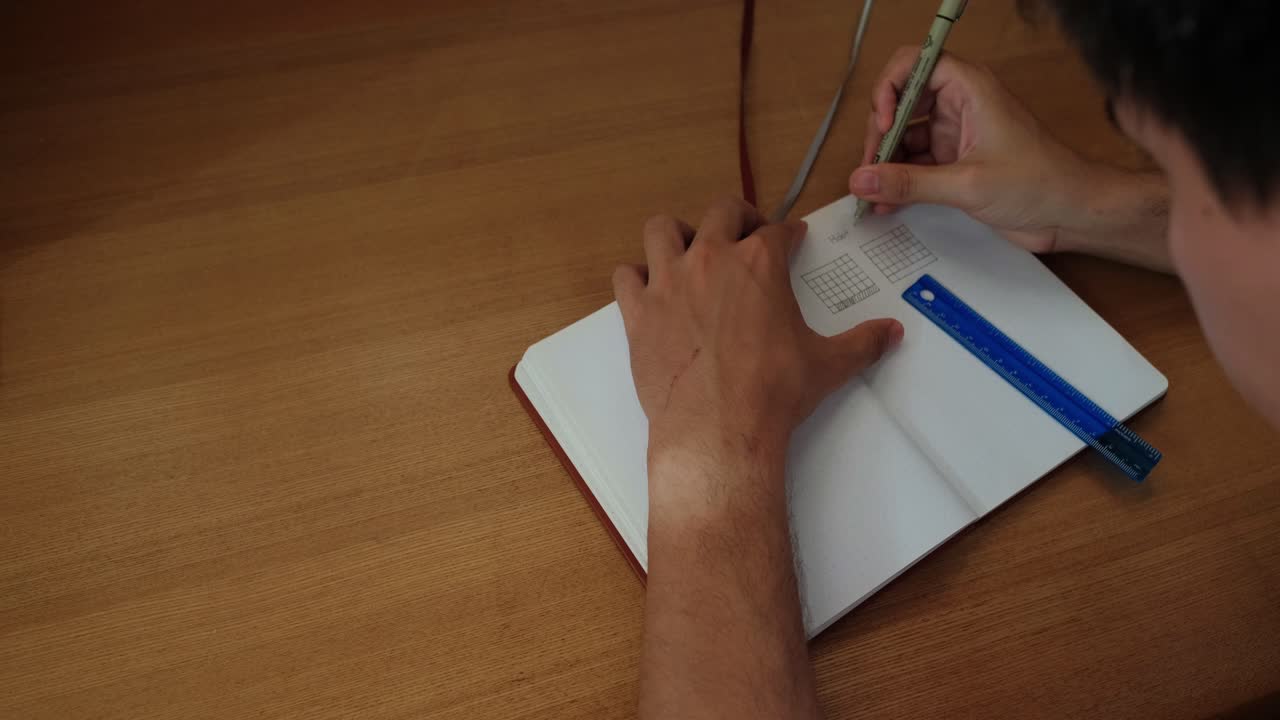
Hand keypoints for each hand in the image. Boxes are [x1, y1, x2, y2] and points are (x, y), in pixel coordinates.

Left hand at [612, 197, 902, 509]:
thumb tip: (893, 333)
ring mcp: (669, 283)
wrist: (718, 427)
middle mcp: (711, 260)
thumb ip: (863, 342)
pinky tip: (648, 290)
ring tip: (689, 251)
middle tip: (745, 234)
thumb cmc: (774, 392)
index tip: (791, 238)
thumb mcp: (829, 364)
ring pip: (662, 230)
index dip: (787, 233)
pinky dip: (635, 277)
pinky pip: (625, 276)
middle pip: (721, 212)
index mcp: (760, 264)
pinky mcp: (638, 312)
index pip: (776, 231)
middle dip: (737, 217)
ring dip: (676, 234)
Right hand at [850, 48, 1107, 252]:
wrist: (1071, 213)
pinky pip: (915, 164)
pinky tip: (886, 202)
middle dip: (880, 134)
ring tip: (872, 192)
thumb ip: (909, 183)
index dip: (891, 89)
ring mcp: (956, 134)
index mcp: (970, 89)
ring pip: (905, 137)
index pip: (915, 64)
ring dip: (885, 162)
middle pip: (902, 103)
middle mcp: (960, 105)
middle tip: (871, 169)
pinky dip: (898, 181)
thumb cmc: (1041, 182)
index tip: (883, 125)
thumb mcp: (967, 183)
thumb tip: (863, 179)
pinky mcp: (955, 162)